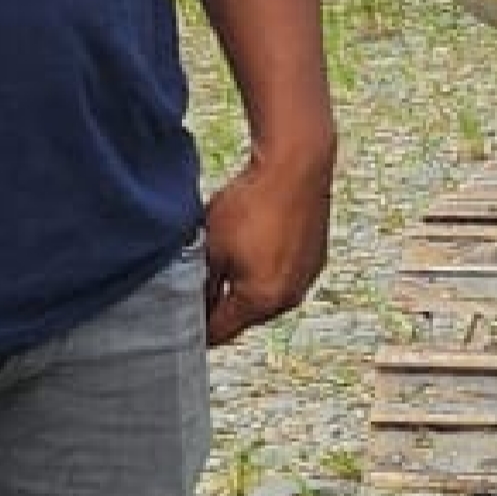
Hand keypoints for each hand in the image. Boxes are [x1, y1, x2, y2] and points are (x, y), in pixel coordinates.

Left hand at [201, 136, 332, 340]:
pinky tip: (258, 241)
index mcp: (261, 300)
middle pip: (244, 317)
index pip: (219, 332)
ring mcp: (306, 278)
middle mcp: (288, 297)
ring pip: (266, 296)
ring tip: (234, 253)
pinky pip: (285, 276)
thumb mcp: (210, 245)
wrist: (296, 163)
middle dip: (223, 302)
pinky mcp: (316, 258)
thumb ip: (199, 283)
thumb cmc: (252, 202)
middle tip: (205, 277)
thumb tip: (191, 302)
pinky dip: (270, 268)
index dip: (195, 325)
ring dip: (248, 285)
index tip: (180, 315)